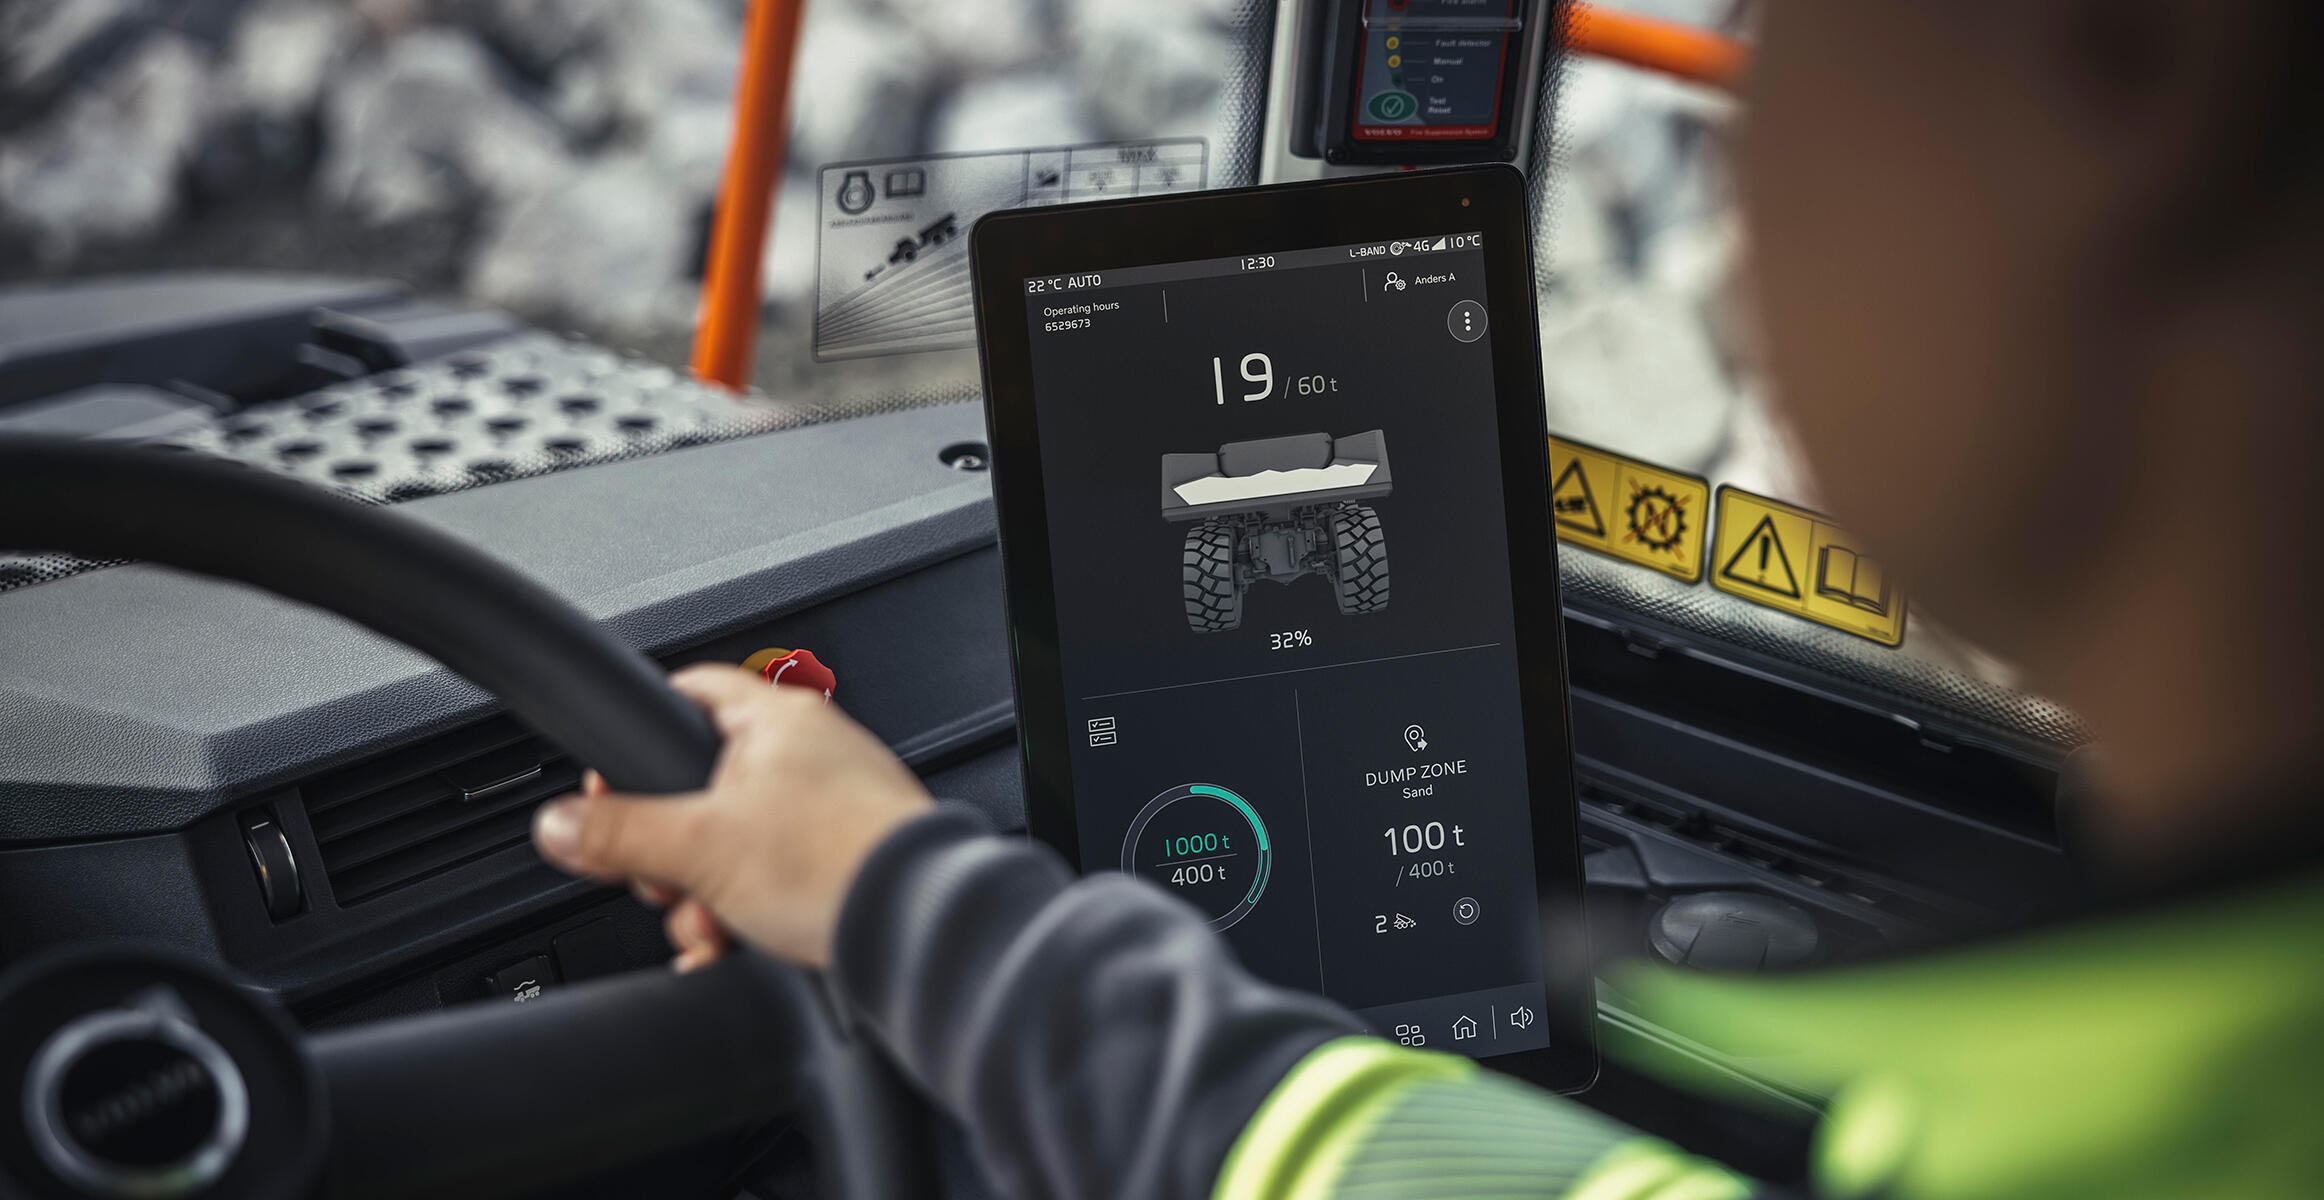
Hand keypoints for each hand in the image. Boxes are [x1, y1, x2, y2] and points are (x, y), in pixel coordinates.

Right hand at [531, 663, 932, 968]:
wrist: (917, 928)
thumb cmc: (837, 863)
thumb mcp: (700, 847)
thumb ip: (620, 833)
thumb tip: (559, 824)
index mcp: (778, 721)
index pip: (690, 691)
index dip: (640, 732)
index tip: (608, 783)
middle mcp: (811, 755)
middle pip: (702, 788)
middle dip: (672, 851)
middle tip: (666, 880)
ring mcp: (833, 809)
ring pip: (735, 846)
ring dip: (707, 896)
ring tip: (714, 925)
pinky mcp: (847, 862)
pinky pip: (775, 882)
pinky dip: (747, 916)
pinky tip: (737, 947)